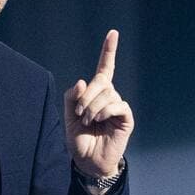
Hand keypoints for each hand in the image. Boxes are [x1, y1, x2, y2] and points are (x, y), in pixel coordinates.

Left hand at [63, 29, 133, 177]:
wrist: (88, 161)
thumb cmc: (79, 140)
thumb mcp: (68, 117)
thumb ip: (71, 97)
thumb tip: (83, 81)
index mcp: (95, 93)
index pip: (105, 68)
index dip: (109, 51)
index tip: (113, 33)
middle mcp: (109, 96)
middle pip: (100, 80)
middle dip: (86, 95)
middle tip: (80, 114)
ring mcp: (118, 106)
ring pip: (107, 93)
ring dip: (93, 107)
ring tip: (88, 122)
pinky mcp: (126, 117)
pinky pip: (117, 105)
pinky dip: (105, 111)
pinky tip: (99, 121)